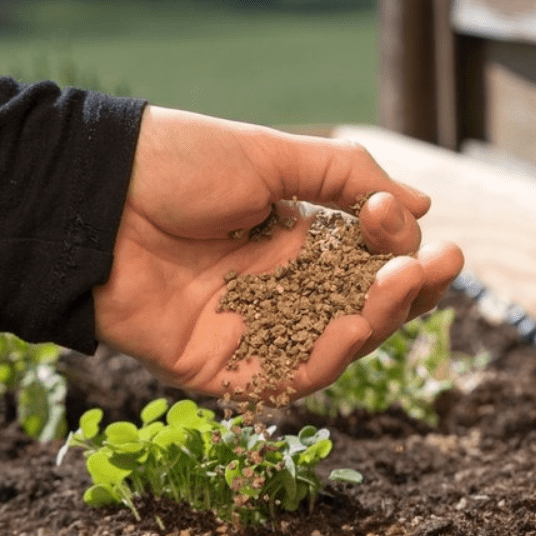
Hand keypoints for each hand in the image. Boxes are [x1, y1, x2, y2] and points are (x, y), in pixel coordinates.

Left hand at [92, 106, 464, 398]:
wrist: (92, 196)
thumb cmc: (175, 166)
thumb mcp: (270, 156)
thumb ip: (347, 178)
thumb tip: (423, 204)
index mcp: (290, 241)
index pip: (365, 261)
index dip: (396, 246)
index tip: (397, 217)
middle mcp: (276, 290)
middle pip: (359, 309)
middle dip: (407, 290)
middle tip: (443, 265)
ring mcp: (249, 332)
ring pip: (332, 347)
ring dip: (377, 320)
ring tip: (403, 285)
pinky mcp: (216, 369)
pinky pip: (281, 379)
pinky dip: (323, 359)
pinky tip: (351, 326)